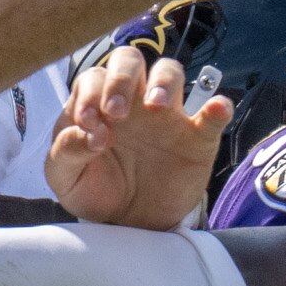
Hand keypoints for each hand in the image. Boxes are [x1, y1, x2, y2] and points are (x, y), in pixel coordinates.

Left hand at [48, 53, 230, 228]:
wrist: (131, 225)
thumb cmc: (96, 191)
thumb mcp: (66, 180)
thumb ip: (66, 152)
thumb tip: (86, 132)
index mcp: (98, 104)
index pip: (93, 78)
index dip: (91, 94)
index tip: (90, 125)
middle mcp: (132, 101)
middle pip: (130, 60)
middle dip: (122, 77)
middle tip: (117, 111)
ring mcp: (167, 116)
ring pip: (170, 72)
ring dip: (163, 82)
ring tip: (156, 105)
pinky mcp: (197, 139)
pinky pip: (214, 114)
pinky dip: (219, 107)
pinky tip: (216, 109)